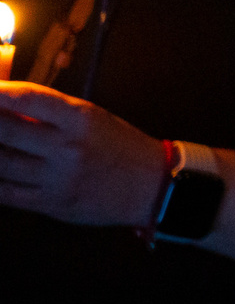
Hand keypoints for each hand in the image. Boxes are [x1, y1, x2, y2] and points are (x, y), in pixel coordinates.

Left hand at [0, 83, 165, 226]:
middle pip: (4, 131)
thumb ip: (51, 113)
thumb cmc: (120, 146)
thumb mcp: (93, 119)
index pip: (29, 99)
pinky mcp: (51, 204)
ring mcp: (57, 178)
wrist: (150, 186)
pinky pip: (6, 193)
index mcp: (81, 119)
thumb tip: (6, 103)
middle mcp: (67, 147)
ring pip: (0, 163)